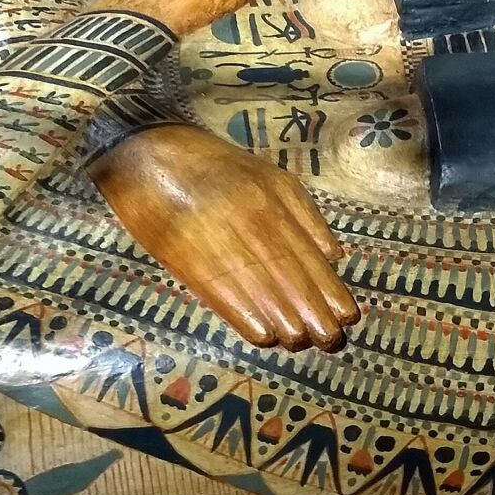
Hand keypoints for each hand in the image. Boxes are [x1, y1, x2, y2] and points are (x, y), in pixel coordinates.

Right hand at [90, 124, 360, 351]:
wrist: (147, 151)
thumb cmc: (213, 165)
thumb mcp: (269, 175)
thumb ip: (304, 212)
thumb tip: (333, 255)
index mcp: (273, 202)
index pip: (309, 255)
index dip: (329, 289)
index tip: (348, 316)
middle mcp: (252, 223)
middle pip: (290, 276)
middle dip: (314, 313)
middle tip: (331, 340)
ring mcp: (219, 241)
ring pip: (261, 290)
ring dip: (285, 322)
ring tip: (302, 343)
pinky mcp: (186, 258)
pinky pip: (222, 293)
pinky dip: (245, 316)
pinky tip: (264, 337)